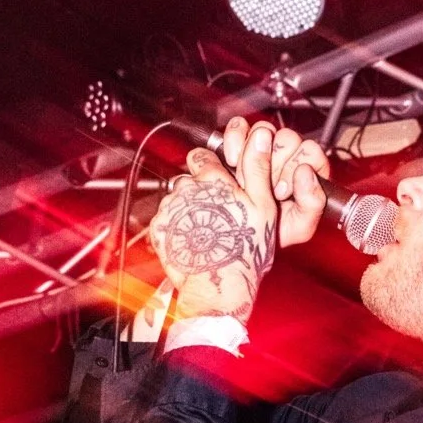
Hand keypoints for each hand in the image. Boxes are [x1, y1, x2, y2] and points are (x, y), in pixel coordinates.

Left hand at [148, 122, 278, 323]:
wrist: (218, 286)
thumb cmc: (243, 250)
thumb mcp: (262, 206)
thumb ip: (257, 168)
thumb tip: (260, 137)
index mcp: (214, 180)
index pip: (202, 157)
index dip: (210, 168)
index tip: (217, 181)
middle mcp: (188, 190)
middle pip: (188, 180)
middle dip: (199, 192)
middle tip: (217, 214)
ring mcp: (171, 209)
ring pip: (177, 201)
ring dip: (188, 210)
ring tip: (205, 231)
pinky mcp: (160, 228)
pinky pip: (166, 220)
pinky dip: (175, 228)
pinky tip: (192, 240)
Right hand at [222, 117, 327, 247]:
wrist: (233, 230)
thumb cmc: (270, 230)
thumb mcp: (298, 226)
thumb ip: (313, 203)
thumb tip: (305, 172)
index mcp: (306, 172)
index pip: (311, 152)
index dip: (296, 169)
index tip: (281, 191)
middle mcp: (286, 154)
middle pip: (288, 138)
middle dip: (273, 167)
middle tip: (263, 188)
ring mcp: (262, 144)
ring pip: (265, 129)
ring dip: (253, 155)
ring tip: (244, 179)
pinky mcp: (238, 140)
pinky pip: (238, 126)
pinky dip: (234, 140)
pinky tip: (232, 161)